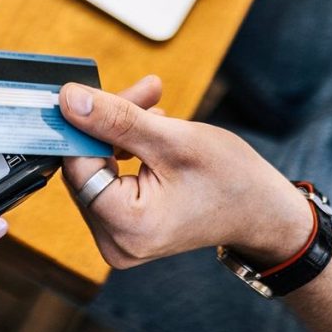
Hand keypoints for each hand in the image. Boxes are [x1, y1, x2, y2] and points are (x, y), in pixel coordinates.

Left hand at [60, 77, 312, 268]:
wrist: (263, 212)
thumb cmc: (232, 179)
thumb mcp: (174, 139)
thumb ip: (116, 118)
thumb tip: (67, 99)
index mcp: (128, 226)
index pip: (78, 165)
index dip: (86, 124)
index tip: (98, 90)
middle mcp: (115, 242)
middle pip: (86, 168)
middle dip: (108, 124)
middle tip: (145, 91)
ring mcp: (117, 239)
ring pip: (96, 169)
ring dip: (119, 132)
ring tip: (156, 109)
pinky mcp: (122, 230)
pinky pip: (108, 180)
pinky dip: (124, 151)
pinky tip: (150, 131)